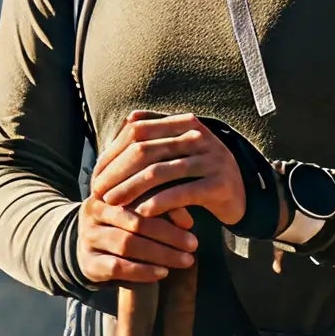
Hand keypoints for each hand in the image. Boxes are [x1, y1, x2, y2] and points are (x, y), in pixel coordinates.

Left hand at [91, 109, 249, 229]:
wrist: (240, 194)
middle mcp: (199, 136)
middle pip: (145, 150)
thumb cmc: (195, 175)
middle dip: (116, 172)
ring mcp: (212, 158)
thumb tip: (106, 146)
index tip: (95, 174)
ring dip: (130, 188)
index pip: (137, 130)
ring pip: (160, 171)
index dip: (112, 152)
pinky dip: (158, 202)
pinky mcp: (220, 184)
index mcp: (184, 122)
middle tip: (98, 191)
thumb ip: (146, 144)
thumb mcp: (173, 154)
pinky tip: (141, 213)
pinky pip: (182, 192)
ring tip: (112, 202)